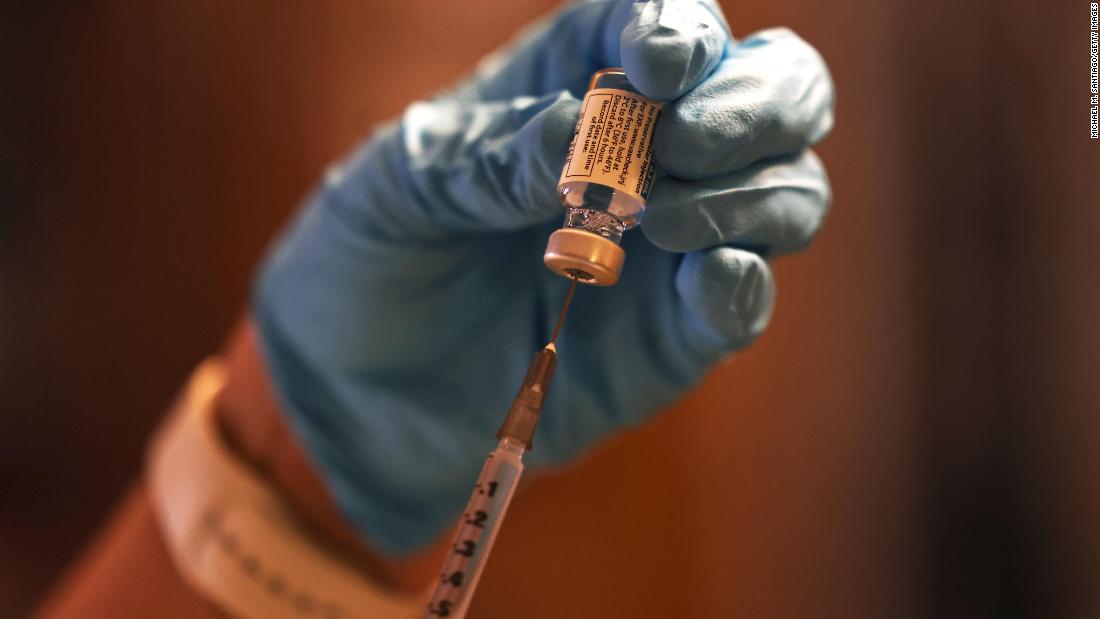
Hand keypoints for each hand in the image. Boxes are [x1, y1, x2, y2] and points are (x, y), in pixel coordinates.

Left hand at [254, 0, 833, 555]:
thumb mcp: (399, 185)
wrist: (353, 388)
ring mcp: (674, 245)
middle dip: (752, 103)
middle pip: (772, 90)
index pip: (666, 24)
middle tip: (681, 143)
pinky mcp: (676, 335)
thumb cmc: (369, 257)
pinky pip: (745, 298)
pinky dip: (744, 283)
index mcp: (575, 84)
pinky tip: (706, 280)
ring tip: (656, 222)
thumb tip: (584, 135)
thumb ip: (490, 155)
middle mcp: (648, 154)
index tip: (652, 67)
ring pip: (790, 189)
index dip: (681, 28)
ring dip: (751, 192)